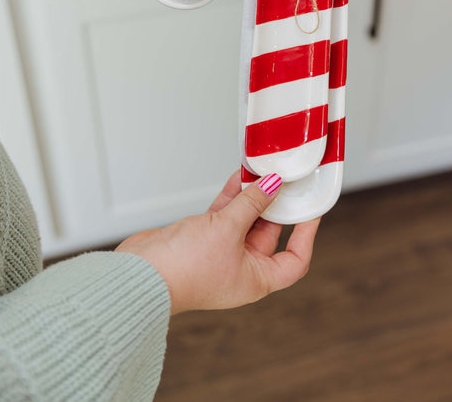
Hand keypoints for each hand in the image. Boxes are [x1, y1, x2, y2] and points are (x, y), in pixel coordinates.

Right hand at [115, 171, 319, 314]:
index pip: (294, 261)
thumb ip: (252, 205)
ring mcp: (220, 253)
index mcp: (256, 280)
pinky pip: (225, 214)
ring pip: (245, 220)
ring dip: (253, 196)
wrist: (141, 274)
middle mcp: (241, 268)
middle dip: (275, 206)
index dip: (306, 236)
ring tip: (262, 170)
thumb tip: (273, 186)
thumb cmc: (184, 269)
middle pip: (269, 234)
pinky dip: (232, 196)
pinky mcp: (201, 238)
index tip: (311, 211)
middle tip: (284, 179)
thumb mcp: (228, 230)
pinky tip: (239, 175)